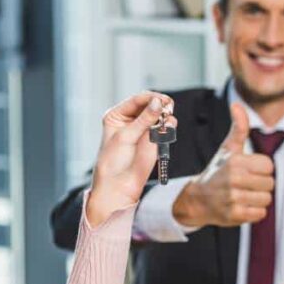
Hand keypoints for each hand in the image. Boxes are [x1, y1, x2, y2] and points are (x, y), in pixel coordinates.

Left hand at [86, 92, 175, 226]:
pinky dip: (169, 125)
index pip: (136, 100)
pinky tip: (168, 126)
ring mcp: (144, 129)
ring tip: (168, 117)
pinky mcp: (155, 140)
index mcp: (117, 115)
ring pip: (158, 115)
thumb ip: (143, 119)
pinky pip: (165, 128)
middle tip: (167, 106)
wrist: (119, 185)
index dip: (148, 98)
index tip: (159, 99)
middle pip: (148, 105)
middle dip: (159, 104)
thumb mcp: (126, 136)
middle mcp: (131, 120)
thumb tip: (157, 103)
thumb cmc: (113, 161)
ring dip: (165, 114)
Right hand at [171, 103, 273, 227]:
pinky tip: (241, 207)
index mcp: (235, 161)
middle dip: (261, 185)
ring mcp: (233, 199)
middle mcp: (233, 179)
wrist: (197, 200)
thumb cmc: (217, 171)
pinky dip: (254, 212)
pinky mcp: (234, 216)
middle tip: (245, 185)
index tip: (248, 171)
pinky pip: (260, 214)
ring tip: (243, 196)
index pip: (269, 166)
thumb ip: (238, 128)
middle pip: (270, 184)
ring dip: (258, 199)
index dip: (261, 170)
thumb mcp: (228, 149)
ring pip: (266, 200)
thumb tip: (237, 104)